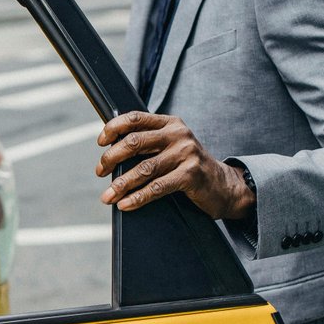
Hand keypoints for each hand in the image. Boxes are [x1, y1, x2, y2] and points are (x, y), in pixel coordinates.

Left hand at [95, 111, 254, 219]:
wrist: (223, 185)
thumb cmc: (188, 167)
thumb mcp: (171, 148)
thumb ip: (148, 145)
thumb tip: (110, 155)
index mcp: (170, 123)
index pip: (135, 118)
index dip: (113, 128)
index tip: (101, 142)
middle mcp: (178, 134)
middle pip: (134, 142)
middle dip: (112, 158)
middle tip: (100, 171)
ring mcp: (185, 153)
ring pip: (143, 168)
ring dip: (120, 184)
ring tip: (107, 196)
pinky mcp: (190, 174)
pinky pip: (156, 187)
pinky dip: (137, 198)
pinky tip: (125, 204)